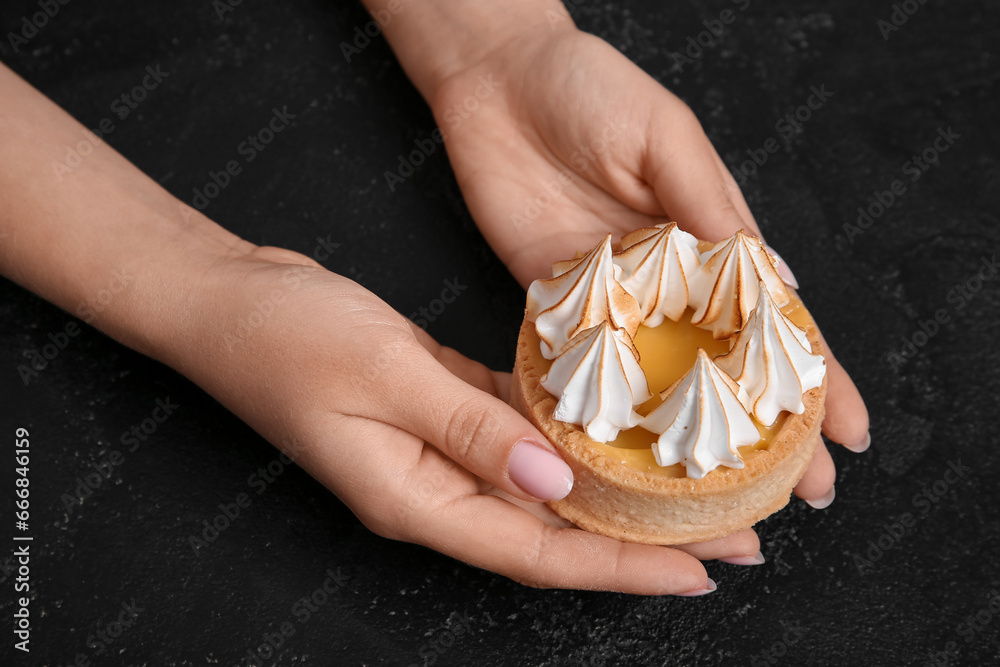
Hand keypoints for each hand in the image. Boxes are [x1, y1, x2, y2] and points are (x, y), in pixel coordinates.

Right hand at [171, 245, 759, 593]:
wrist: (229, 302)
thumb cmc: (290, 338)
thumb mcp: (386, 376)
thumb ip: (473, 431)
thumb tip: (557, 483)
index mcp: (417, 500)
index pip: (538, 554)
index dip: (622, 569)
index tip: (701, 571)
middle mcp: (435, 489)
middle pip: (552, 531)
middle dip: (640, 539)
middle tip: (730, 536)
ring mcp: (435, 452)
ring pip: (541, 487)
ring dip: (613, 490)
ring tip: (690, 486)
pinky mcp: (437, 410)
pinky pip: (514, 435)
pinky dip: (566, 438)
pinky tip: (615, 428)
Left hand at [430, 26, 869, 505]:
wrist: (500, 84)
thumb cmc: (591, 92)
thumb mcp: (665, 138)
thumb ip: (710, 207)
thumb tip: (775, 280)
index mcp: (708, 241)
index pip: (772, 319)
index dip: (815, 376)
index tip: (846, 432)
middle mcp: (666, 283)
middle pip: (724, 369)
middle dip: (764, 430)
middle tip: (800, 493)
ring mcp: (611, 300)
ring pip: (660, 382)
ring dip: (692, 440)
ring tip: (724, 499)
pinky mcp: (554, 302)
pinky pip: (583, 365)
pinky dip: (605, 410)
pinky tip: (625, 458)